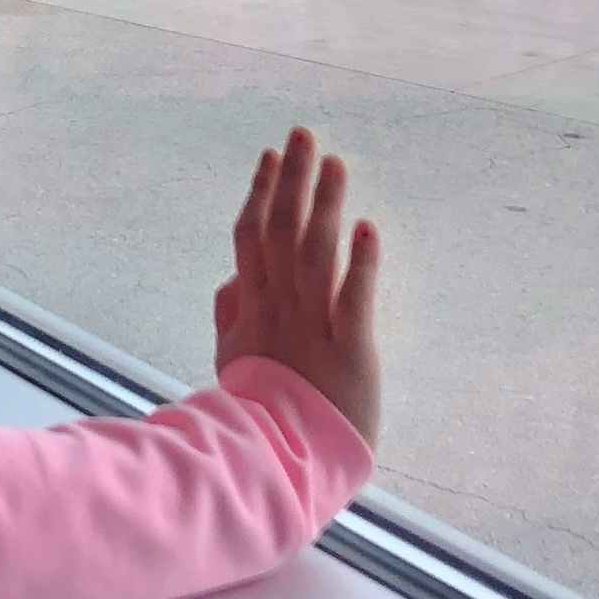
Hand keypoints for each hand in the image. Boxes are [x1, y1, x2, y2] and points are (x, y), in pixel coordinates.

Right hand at [212, 127, 380, 447]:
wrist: (276, 465)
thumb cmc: (258, 416)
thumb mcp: (232, 363)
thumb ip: (231, 317)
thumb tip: (231, 281)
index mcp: (253, 309)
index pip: (253, 237)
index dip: (262, 193)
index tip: (272, 156)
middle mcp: (280, 308)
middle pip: (282, 232)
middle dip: (293, 181)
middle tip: (304, 133)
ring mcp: (313, 328)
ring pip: (316, 253)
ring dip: (325, 205)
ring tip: (336, 163)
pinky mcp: (349, 352)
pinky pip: (354, 300)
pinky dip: (361, 263)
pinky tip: (367, 228)